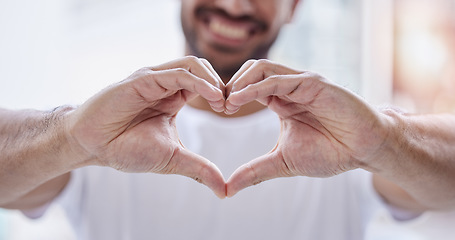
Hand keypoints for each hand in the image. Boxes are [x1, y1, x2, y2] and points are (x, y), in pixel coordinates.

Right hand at [66, 56, 226, 197]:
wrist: (93, 146)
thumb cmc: (127, 148)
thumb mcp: (172, 159)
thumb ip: (199, 168)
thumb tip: (224, 191)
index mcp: (174, 97)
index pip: (207, 84)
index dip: (223, 94)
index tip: (232, 111)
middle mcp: (166, 84)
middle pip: (204, 69)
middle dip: (222, 85)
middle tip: (231, 106)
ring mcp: (154, 79)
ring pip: (192, 65)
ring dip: (213, 80)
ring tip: (222, 101)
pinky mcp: (142, 79)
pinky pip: (176, 73)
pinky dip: (198, 81)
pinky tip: (212, 96)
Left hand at [224, 60, 388, 196]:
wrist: (364, 150)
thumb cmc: (330, 152)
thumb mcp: (283, 162)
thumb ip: (255, 171)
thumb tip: (227, 188)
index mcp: (281, 100)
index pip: (248, 87)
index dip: (230, 95)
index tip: (216, 110)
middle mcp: (289, 87)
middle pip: (251, 71)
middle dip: (231, 85)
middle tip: (217, 105)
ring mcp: (301, 82)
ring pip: (262, 68)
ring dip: (240, 82)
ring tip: (227, 102)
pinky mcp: (313, 83)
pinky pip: (280, 79)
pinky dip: (256, 86)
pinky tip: (240, 98)